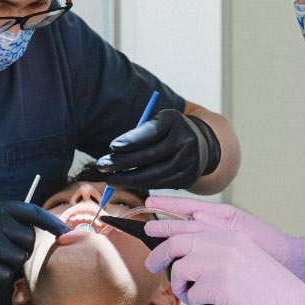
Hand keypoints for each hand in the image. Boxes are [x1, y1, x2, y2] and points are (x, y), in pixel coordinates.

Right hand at [0, 196, 69, 292]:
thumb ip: (5, 219)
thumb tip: (39, 232)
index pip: (31, 211)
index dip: (51, 223)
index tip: (66, 233)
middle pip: (28, 239)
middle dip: (20, 250)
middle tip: (0, 253)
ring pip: (17, 259)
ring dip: (7, 265)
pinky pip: (4, 276)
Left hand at [96, 109, 220, 188]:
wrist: (203, 144)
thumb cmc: (170, 130)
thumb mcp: (159, 122)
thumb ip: (140, 132)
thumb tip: (115, 150)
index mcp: (175, 121)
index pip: (151, 132)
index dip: (131, 140)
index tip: (112, 147)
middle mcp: (186, 141)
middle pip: (150, 156)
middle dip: (123, 163)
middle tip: (102, 166)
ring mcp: (190, 162)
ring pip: (154, 174)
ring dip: (129, 179)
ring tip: (110, 179)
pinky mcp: (188, 178)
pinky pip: (160, 184)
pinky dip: (141, 184)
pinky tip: (127, 183)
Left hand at [145, 225, 304, 304]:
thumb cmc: (269, 289)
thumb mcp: (241, 255)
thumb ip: (214, 248)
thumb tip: (181, 255)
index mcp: (228, 232)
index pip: (187, 223)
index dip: (164, 226)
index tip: (149, 229)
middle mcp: (222, 241)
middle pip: (175, 242)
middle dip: (159, 255)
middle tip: (151, 265)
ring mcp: (219, 261)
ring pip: (180, 270)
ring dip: (182, 288)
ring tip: (197, 298)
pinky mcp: (218, 284)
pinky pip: (193, 295)